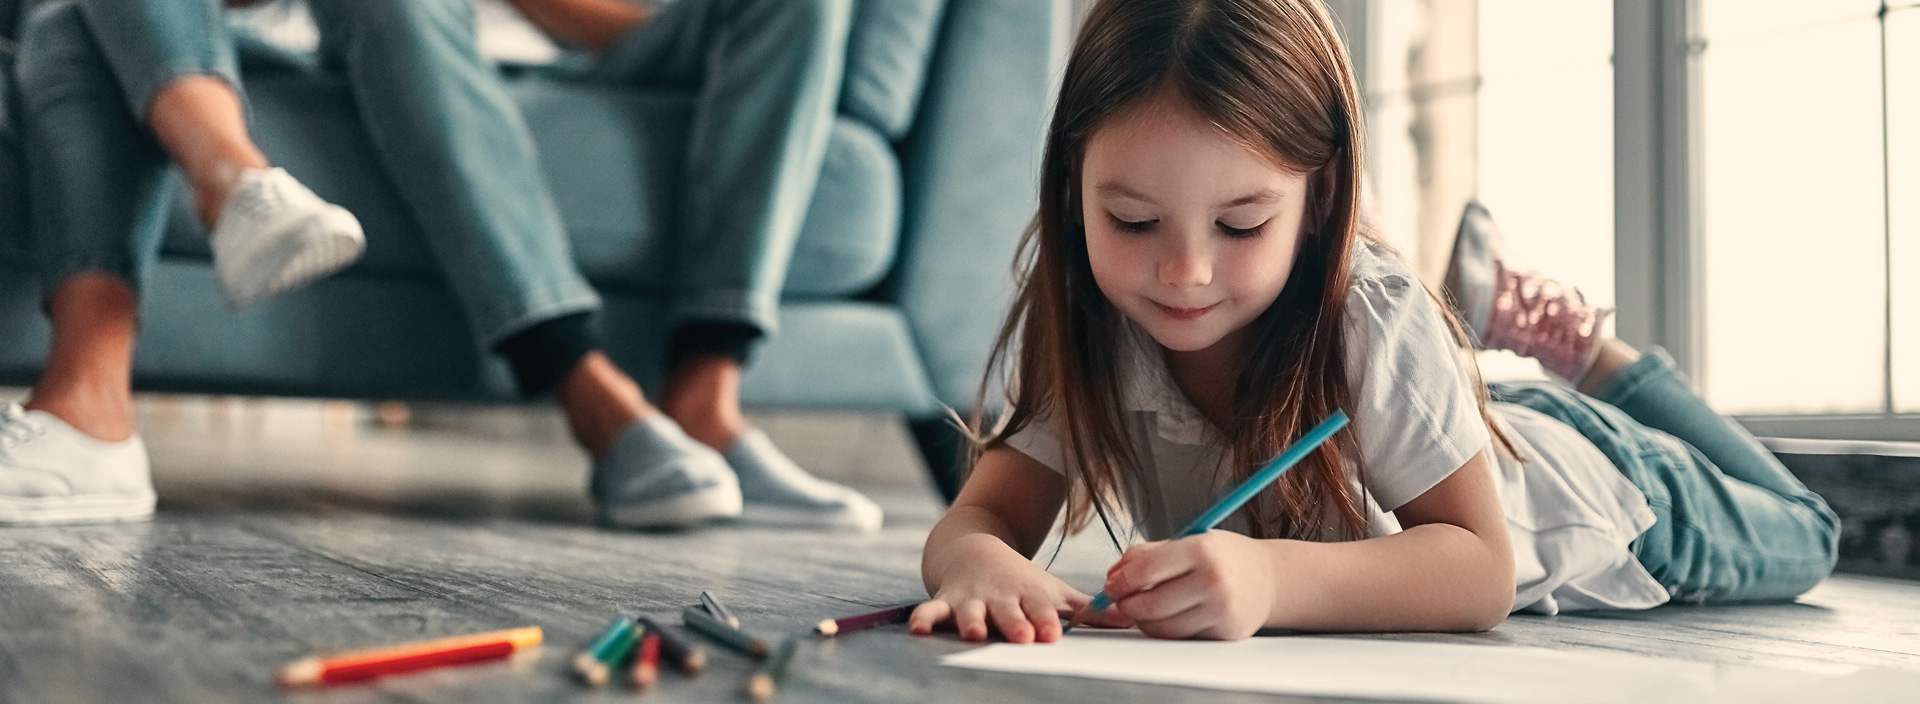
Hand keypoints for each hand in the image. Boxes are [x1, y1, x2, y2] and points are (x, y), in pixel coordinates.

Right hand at [910, 534, 1105, 642]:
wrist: (975, 547)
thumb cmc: (1022, 581)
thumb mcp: (1054, 591)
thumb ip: (1088, 610)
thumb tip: (1130, 619)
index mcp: (1030, 595)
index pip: (1041, 609)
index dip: (1046, 619)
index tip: (1052, 633)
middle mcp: (1001, 597)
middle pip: (1009, 612)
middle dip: (1014, 623)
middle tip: (1021, 637)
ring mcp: (973, 598)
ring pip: (972, 611)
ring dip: (972, 621)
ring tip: (974, 633)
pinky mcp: (947, 600)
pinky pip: (932, 609)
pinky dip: (924, 617)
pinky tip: (918, 629)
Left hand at [1100, 531, 1278, 639]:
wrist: (1269, 577)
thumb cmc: (1224, 556)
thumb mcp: (1189, 540)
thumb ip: (1147, 554)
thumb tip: (1113, 576)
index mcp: (1201, 549)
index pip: (1145, 570)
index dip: (1120, 582)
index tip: (1111, 586)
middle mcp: (1213, 580)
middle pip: (1150, 605)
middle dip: (1126, 606)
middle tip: (1120, 602)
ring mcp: (1221, 609)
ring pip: (1163, 627)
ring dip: (1144, 621)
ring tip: (1144, 609)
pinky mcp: (1226, 632)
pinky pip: (1182, 637)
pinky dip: (1168, 629)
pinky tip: (1170, 616)